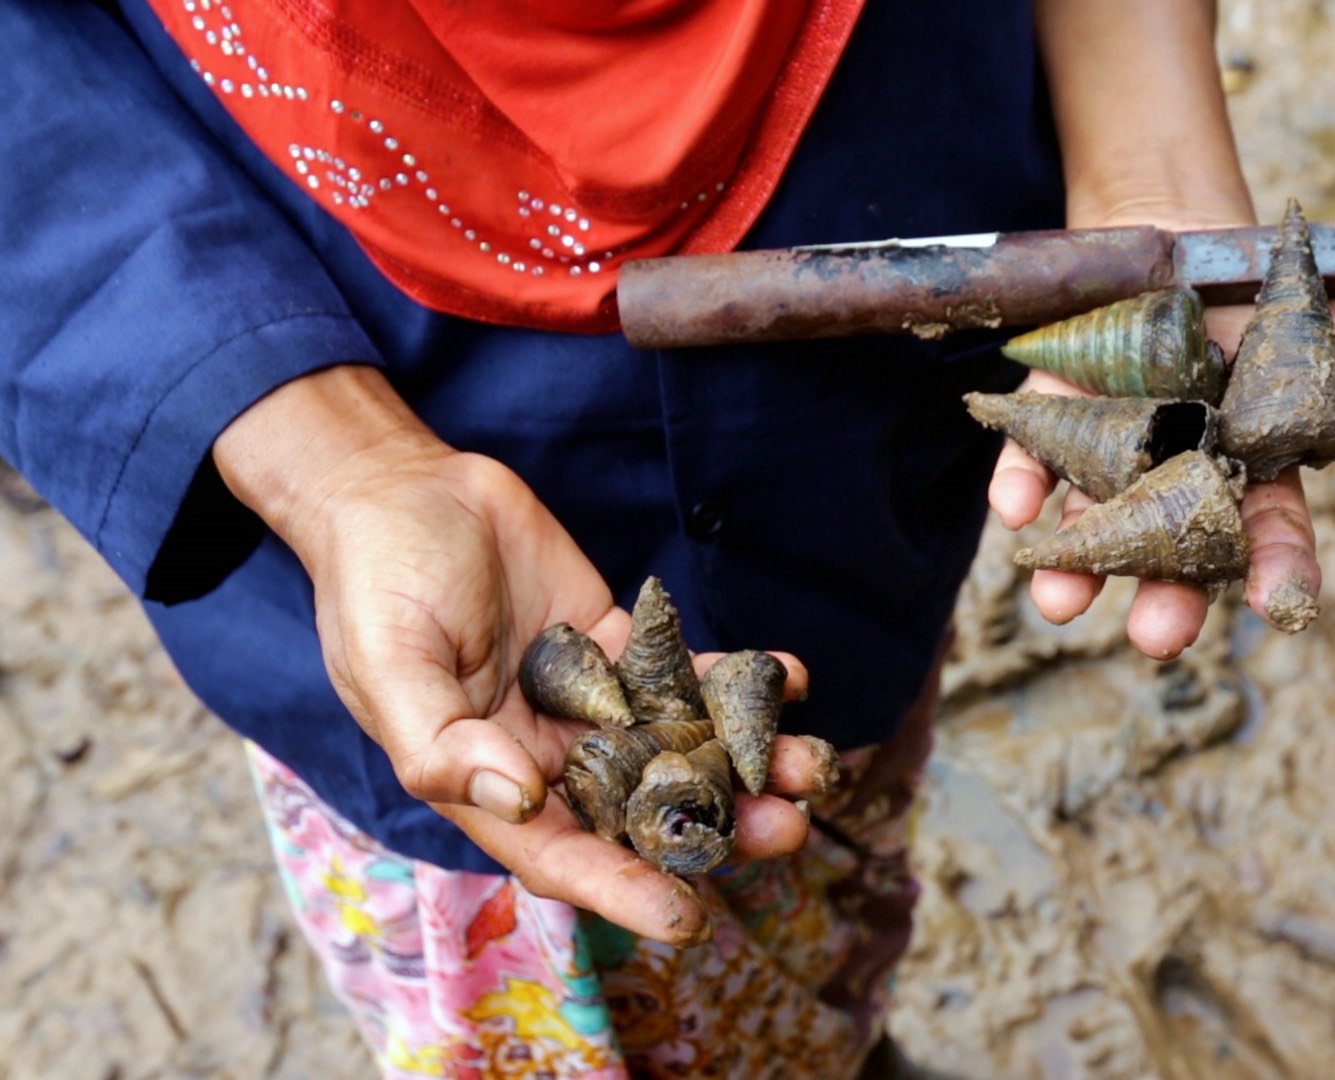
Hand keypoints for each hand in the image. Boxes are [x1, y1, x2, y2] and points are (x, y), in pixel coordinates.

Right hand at [214, 366, 834, 944]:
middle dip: (718, 827)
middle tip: (789, 829)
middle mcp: (548, 754)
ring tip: (810, 762)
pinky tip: (790, 676)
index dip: (624, 891)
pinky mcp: (620, 644)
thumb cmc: (376, 584)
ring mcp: (590, 700)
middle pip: (643, 810)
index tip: (689, 920)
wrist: (401, 490)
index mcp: (488, 782)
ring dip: (747, 760)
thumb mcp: (392, 667)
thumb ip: (443, 745)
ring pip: (678, 747)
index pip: (564, 855)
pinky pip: (686, 671)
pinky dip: (737, 678)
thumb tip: (522, 800)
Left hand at [987, 295, 1334, 658]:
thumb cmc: (1268, 299)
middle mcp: (1178, 480)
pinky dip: (1019, 483)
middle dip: (1167, 598)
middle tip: (1159, 636)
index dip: (1276, 571)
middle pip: (1174, 552)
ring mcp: (1114, 450)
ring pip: (1094, 522)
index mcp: (1252, 474)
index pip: (1269, 537)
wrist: (1188, 234)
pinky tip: (1014, 509)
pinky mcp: (1056, 411)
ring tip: (1060, 600)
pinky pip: (1033, 455)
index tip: (1278, 606)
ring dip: (1076, 565)